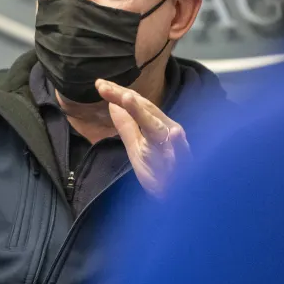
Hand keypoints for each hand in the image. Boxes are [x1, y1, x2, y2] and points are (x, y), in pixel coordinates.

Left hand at [95, 79, 189, 196]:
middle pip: (144, 108)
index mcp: (158, 125)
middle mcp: (168, 129)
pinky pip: (178, 150)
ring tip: (125, 97)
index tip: (100, 85)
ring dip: (142, 111)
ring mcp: (175, 145)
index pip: (137, 104)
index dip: (118, 93)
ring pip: (158, 125)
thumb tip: (113, 104)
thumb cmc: (159, 172)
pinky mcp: (182, 162)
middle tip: (102, 85)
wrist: (180, 198)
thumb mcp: (137, 147)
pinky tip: (165, 130)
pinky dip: (174, 141)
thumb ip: (127, 126)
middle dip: (123, 96)